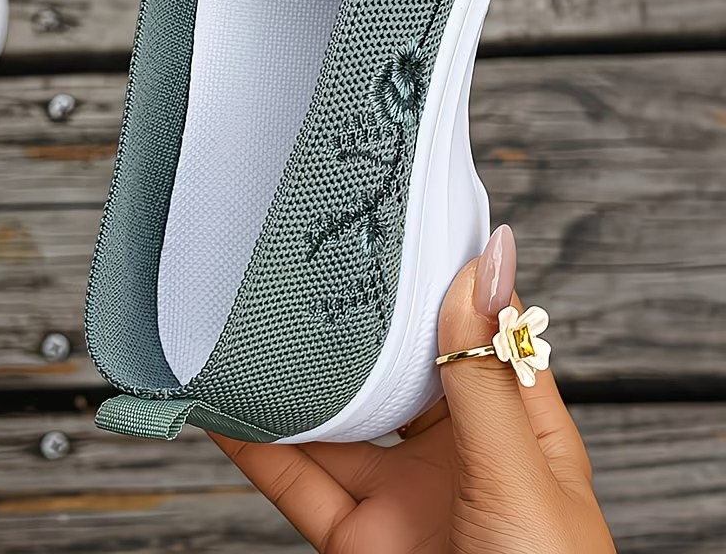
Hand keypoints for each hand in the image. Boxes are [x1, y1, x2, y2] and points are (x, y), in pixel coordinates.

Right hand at [211, 225, 615, 551]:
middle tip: (304, 263)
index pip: (475, 330)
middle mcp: (458, 456)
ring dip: (292, 381)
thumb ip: (484, 373)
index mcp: (517, 427)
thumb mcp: (520, 476)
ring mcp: (404, 499)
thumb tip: (488, 259)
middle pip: (395, 371)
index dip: (437, 278)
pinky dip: (255, 445)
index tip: (392, 222)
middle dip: (351, 324)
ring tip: (248, 323)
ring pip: (336, 423)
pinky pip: (297, 482)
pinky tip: (223, 403)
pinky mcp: (356, 541)